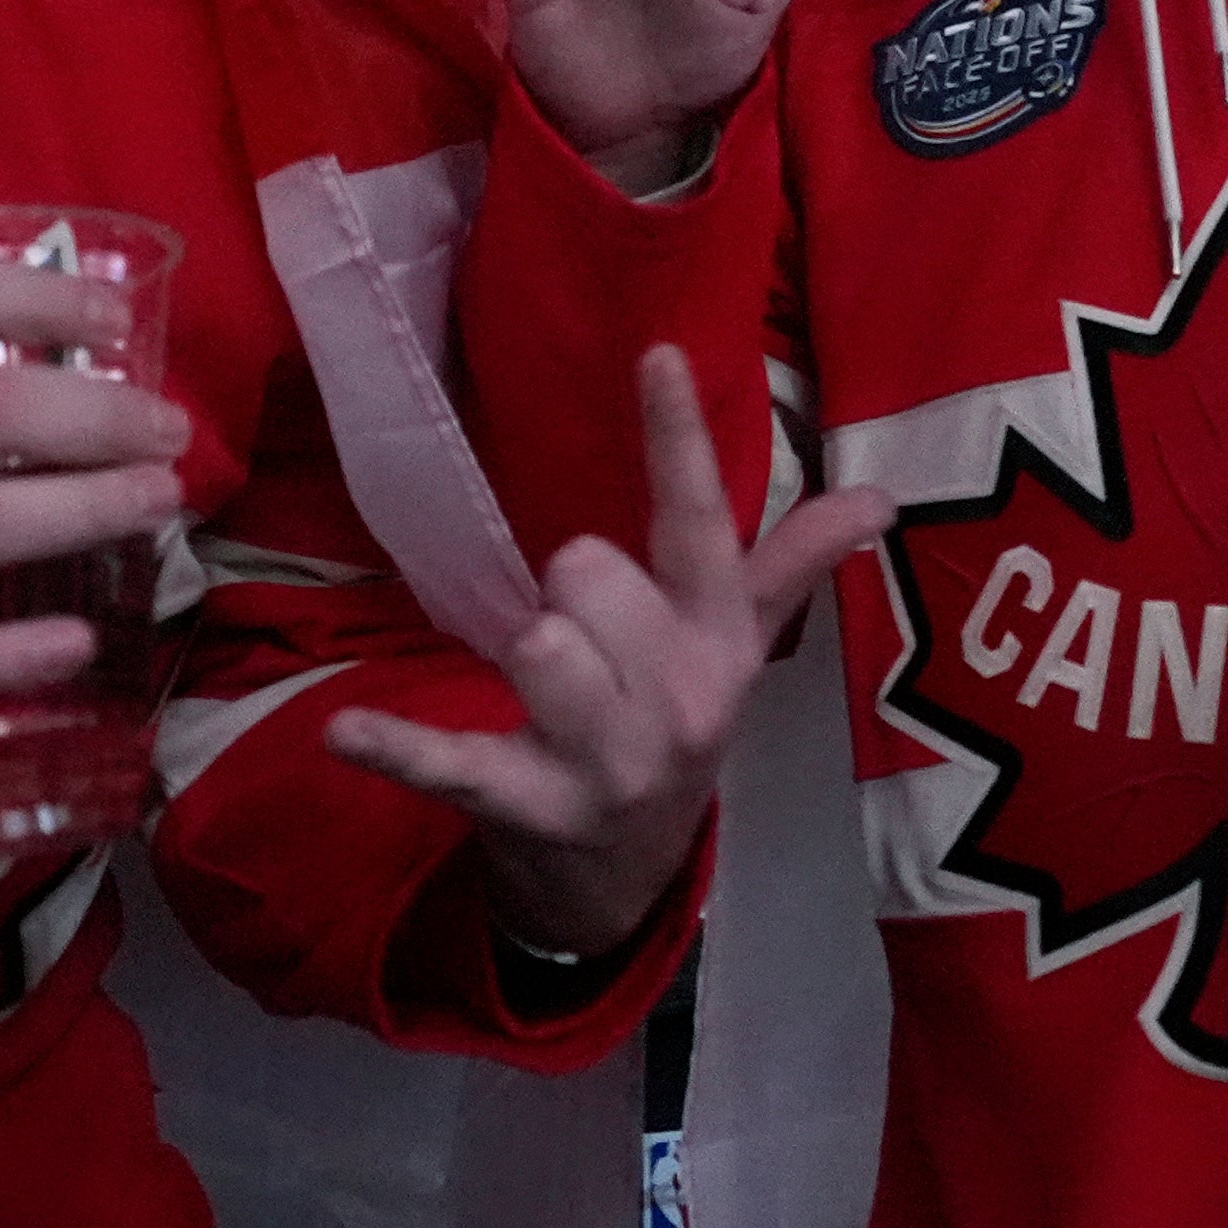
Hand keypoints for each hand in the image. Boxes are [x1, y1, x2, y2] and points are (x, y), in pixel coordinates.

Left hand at [325, 346, 891, 957]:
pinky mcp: (527, 806)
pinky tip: (345, 731)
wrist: (627, 872)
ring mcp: (606, 761)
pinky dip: (395, 748)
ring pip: (540, 645)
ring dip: (527, 652)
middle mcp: (679, 701)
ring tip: (544, 688)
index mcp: (721, 641)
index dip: (678, 439)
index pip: (703, 525)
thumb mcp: (734, 643)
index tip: (657, 354)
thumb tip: (882, 495)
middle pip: (588, 573)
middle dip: (572, 591)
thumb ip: (793, 560)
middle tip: (585, 638)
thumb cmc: (673, 717)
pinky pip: (451, 761)